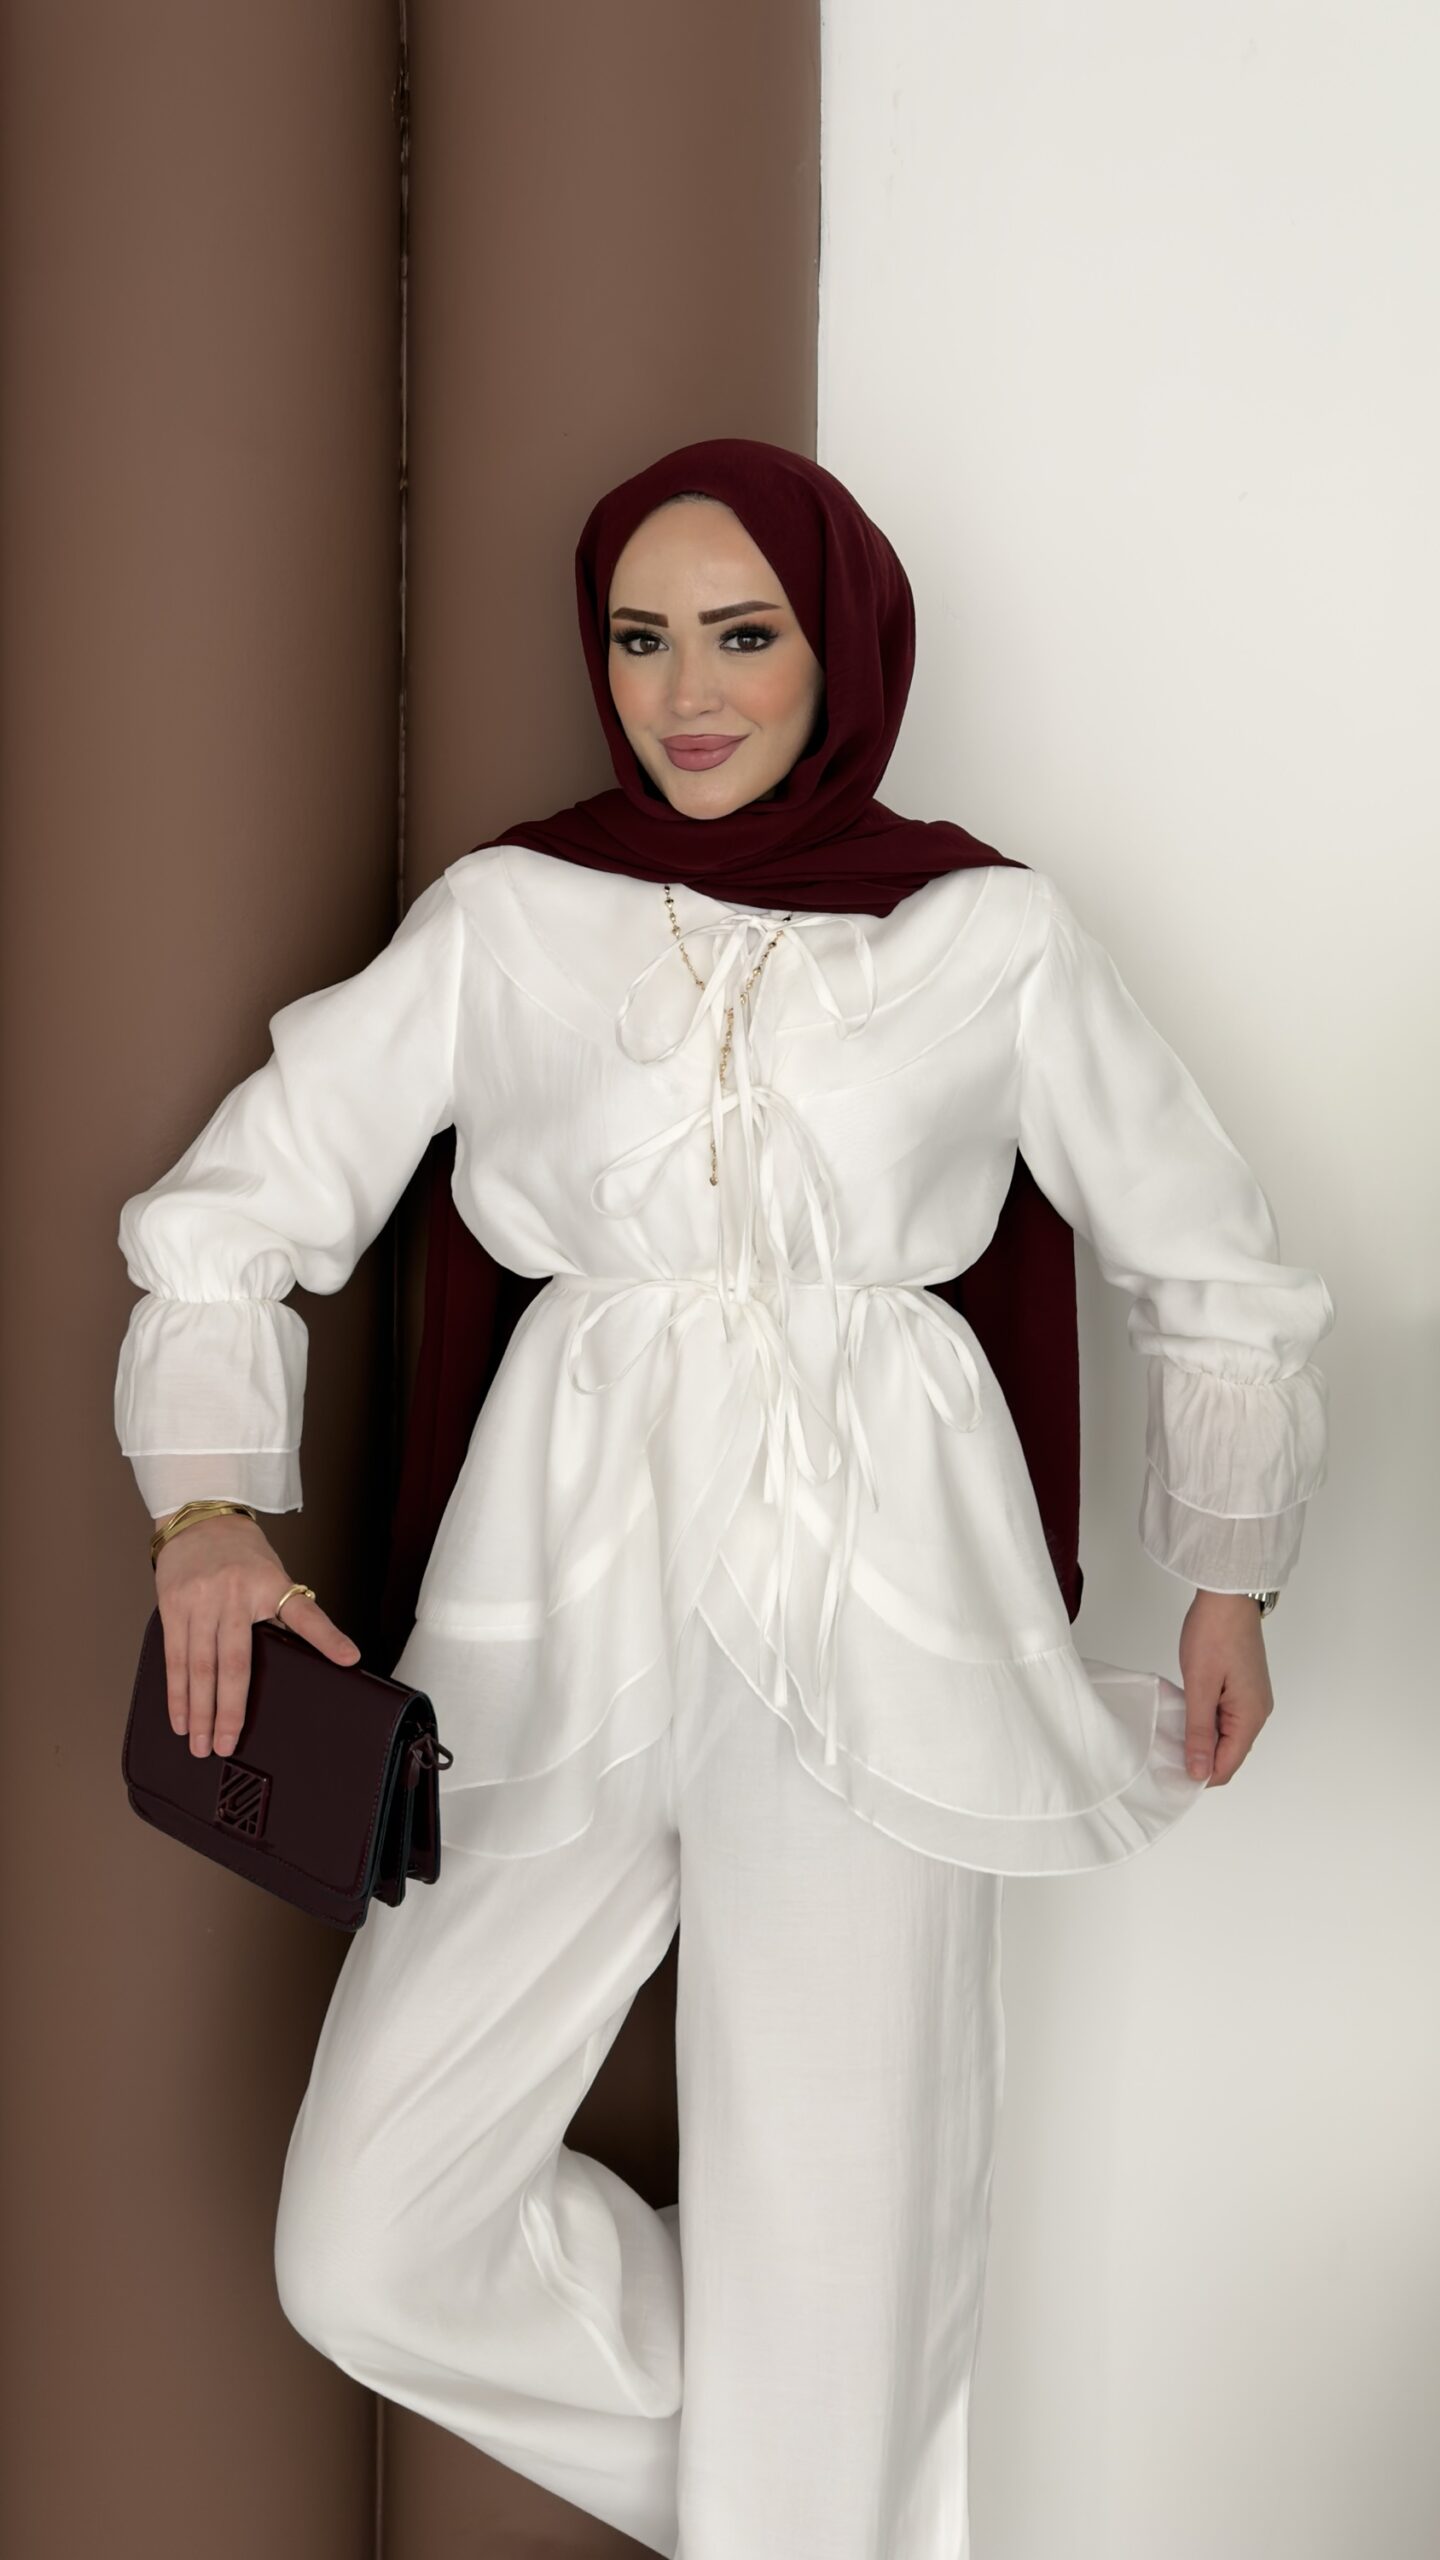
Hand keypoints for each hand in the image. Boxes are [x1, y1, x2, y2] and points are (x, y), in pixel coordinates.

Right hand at [152, 1511, 360, 1760]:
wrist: (200, 1519)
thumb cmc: (244, 1554)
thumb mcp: (277, 1575)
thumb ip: (293, 1613)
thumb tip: (331, 1654)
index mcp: (268, 1586)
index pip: (304, 1616)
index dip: (327, 1638)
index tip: (348, 1659)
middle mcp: (231, 1595)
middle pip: (231, 1664)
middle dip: (226, 1711)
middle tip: (226, 1747)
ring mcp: (198, 1602)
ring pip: (197, 1667)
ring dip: (198, 1710)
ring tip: (199, 1744)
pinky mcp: (172, 1606)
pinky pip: (174, 1657)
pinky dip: (176, 1691)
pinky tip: (179, 1717)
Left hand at [1177, 1590, 1274, 1784]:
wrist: (1228, 1595)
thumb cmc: (1213, 1635)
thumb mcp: (1199, 1686)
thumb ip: (1200, 1731)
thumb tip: (1199, 1772)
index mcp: (1251, 1716)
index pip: (1228, 1765)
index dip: (1201, 1775)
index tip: (1170, 1776)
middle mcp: (1258, 1712)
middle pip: (1229, 1752)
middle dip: (1201, 1760)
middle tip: (1164, 1756)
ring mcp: (1252, 1698)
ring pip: (1227, 1735)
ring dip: (1203, 1740)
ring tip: (1171, 1737)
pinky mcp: (1244, 1686)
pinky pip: (1227, 1717)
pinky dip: (1207, 1722)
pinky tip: (1185, 1717)